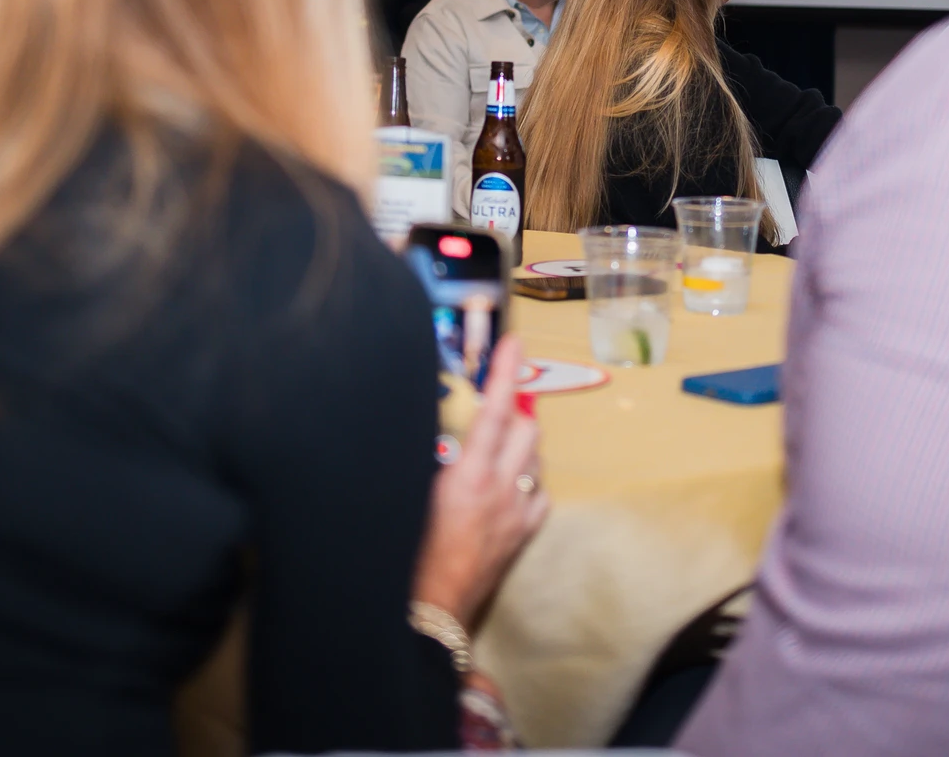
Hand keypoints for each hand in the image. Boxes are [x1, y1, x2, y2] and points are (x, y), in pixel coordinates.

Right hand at [412, 334, 548, 627]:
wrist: (431, 607)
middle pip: (526, 427)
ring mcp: (518, 511)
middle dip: (513, 411)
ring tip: (493, 449)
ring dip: (519, 444)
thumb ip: (432, 455)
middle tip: (492, 408)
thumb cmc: (410, 550)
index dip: (503, 371)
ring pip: (535, 457)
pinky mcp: (525, 532)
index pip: (492, 409)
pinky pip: (539, 490)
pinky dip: (526, 479)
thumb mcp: (412, 492)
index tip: (513, 341)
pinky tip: (507, 485)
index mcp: (468, 476)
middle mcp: (501, 488)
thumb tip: (441, 424)